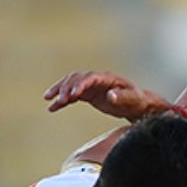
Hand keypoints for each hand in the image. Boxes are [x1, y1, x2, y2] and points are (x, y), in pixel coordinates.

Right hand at [43, 70, 170, 119]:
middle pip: (76, 78)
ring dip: (60, 90)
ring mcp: (91, 86)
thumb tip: (110, 95)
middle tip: (61, 100)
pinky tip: (53, 108)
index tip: (73, 95)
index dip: (81, 84)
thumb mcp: (132, 99)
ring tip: (49, 99)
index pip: (90, 78)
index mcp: (107, 78)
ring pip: (70, 84)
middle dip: (67, 88)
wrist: (137, 104)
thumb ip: (121, 97)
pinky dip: (62, 100)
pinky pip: (72, 95)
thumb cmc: (136, 100)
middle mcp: (96, 79)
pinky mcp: (88, 94)